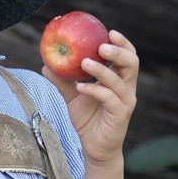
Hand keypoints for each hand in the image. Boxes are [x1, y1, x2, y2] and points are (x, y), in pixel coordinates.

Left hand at [42, 30, 137, 163]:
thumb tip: (46, 63)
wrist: (94, 147)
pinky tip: (80, 87)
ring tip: (83, 63)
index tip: (109, 31)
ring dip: (101, 70)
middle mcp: (126, 89)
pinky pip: (110, 99)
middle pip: (131, 64)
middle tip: (101, 46)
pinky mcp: (120, 116)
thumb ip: (62, 80)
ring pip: (119, 81)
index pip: (127, 57)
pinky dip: (95, 90)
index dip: (122, 43)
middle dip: (118, 52)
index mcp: (119, 80)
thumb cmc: (87, 119)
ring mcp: (125, 103)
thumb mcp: (71, 96)